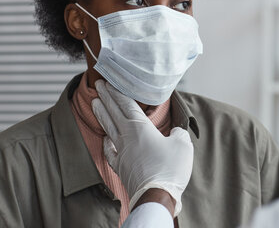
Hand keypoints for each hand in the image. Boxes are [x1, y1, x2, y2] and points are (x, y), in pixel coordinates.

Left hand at [91, 80, 193, 216]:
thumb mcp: (183, 145)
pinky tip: (106, 139)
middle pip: (113, 113)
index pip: (125, 105)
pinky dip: (106, 143)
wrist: (156, 196)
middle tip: (98, 85)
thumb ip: (178, 134)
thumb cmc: (170, 169)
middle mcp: (126, 138)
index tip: (108, 82)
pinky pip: (109, 151)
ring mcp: (121, 153)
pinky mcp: (121, 167)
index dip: (117, 93)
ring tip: (95, 104)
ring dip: (101, 115)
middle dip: (105, 98)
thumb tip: (175, 133)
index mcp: (140, 128)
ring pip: (108, 129)